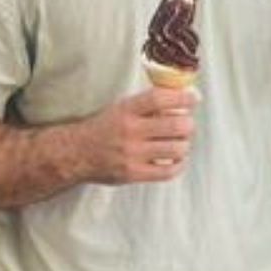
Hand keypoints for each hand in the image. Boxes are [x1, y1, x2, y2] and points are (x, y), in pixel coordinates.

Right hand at [80, 86, 197, 183]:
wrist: (76, 153)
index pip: (159, 98)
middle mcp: (130, 131)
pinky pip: (168, 171)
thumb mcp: (121, 107)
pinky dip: (178, 164)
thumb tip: (181, 96)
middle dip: (188, 124)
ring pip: (176, 149)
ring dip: (184, 144)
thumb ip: (148, 104)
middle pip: (175, 125)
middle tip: (187, 124)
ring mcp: (132, 154)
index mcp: (126, 110)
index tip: (194, 98)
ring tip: (179, 142)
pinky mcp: (134, 173)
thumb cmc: (104, 127)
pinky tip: (175, 159)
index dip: (182, 97)